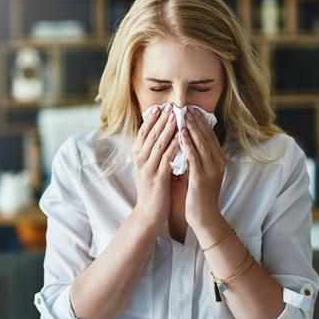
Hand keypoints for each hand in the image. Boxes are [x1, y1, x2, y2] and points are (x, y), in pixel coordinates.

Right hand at [130, 103, 179, 229]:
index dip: (152, 119)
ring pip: (158, 143)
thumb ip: (153, 153)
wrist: (149, 213)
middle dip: (161, 119)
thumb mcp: (148, 168)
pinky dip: (174, 145)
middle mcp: (139, 160)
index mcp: (136, 156)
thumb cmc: (152, 190)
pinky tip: (182, 137)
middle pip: (151, 134)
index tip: (161, 107)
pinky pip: (166, 157)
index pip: (143, 133)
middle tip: (171, 105)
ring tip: (177, 115)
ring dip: (168, 128)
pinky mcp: (157, 177)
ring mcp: (147, 168)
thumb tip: (163, 136)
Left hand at [181, 105, 226, 228]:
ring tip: (184, 115)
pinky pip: (194, 157)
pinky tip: (180, 134)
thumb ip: (197, 158)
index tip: (192, 109)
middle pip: (207, 137)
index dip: (202, 122)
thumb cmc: (199, 196)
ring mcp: (211, 171)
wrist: (205, 218)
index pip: (210, 136)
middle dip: (197, 121)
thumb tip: (189, 142)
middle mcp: (218, 163)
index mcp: (218, 160)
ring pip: (202, 144)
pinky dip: (187, 144)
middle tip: (187, 107)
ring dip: (192, 128)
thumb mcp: (201, 173)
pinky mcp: (202, 179)